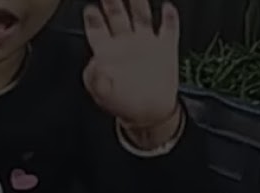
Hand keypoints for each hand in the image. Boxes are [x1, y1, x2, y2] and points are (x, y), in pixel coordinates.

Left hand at [82, 0, 181, 130]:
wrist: (150, 114)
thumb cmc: (124, 104)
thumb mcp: (102, 93)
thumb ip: (94, 78)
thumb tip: (93, 64)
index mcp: (108, 53)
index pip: (97, 30)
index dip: (93, 18)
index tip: (90, 8)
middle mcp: (126, 43)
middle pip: (117, 15)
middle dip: (113, 1)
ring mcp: (146, 43)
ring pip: (141, 15)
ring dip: (138, 2)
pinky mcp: (166, 48)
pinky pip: (169, 28)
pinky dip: (169, 17)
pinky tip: (167, 7)